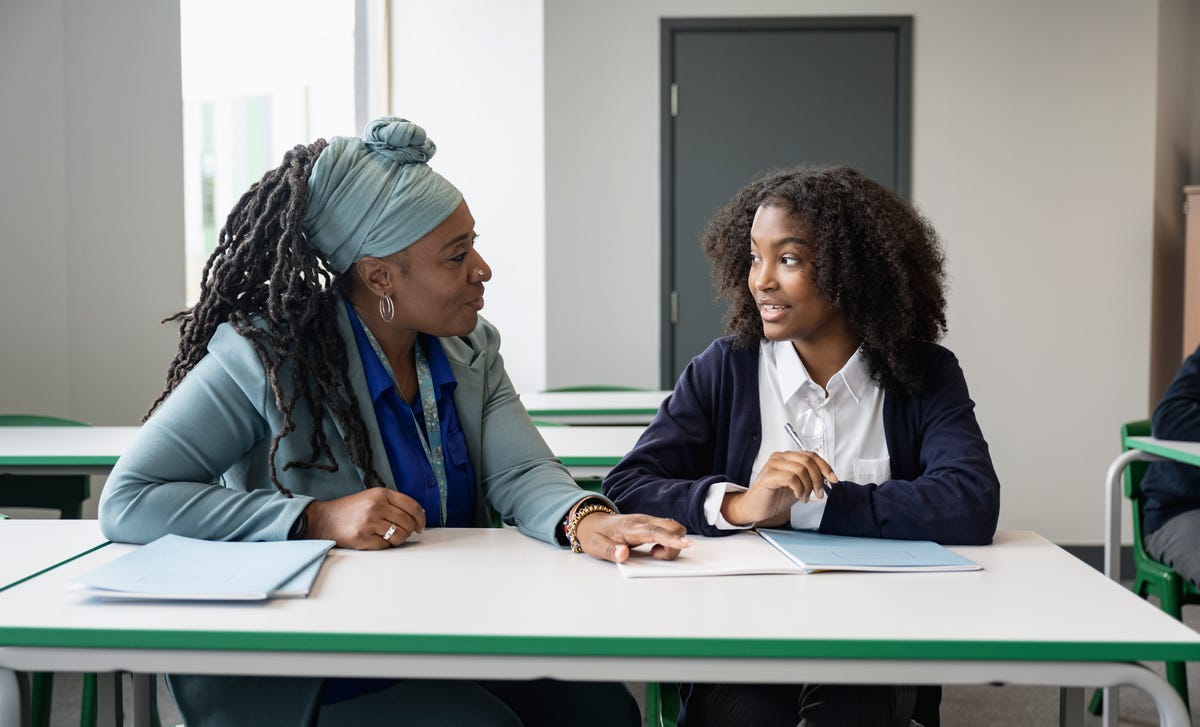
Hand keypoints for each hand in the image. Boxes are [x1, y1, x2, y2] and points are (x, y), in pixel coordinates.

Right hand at [305, 488, 425, 549]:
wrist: (323, 520)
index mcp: (381, 494)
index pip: (412, 506)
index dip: (421, 518)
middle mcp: (376, 506)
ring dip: (398, 540)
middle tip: (401, 533)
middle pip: (408, 523)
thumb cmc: (350, 510)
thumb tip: (418, 514)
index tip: (420, 526)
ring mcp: (369, 522)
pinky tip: (374, 539)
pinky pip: (385, 545)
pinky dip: (383, 545)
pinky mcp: (362, 538)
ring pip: (400, 536)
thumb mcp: (371, 498)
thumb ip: (393, 503)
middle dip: (409, 531)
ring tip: (388, 537)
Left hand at [574, 512, 691, 562]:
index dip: (671, 539)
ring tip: (653, 554)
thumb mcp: (596, 547)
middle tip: (654, 556)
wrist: (591, 522)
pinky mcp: (651, 525)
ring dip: (672, 544)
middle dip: (675, 544)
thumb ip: (610, 551)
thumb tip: (623, 554)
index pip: (655, 531)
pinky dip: (669, 542)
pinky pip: (669, 531)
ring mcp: (649, 522)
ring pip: (673, 528)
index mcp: (631, 527)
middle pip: (672, 526)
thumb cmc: (595, 535)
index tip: (686, 544)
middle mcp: (643, 521)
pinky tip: (655, 550)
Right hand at [723, 450, 837, 525]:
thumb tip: (828, 478)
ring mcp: (773, 466)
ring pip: (801, 469)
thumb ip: (809, 478)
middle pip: (808, 460)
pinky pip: (791, 478)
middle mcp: (779, 458)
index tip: (833, 480)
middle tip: (818, 493)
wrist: (755, 508)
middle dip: (818, 479)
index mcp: (787, 457)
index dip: (825, 467)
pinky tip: (798, 496)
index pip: (812, 455)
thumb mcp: (798, 486)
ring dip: (808, 487)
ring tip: (804, 497)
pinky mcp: (768, 477)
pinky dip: (799, 489)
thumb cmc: (774, 497)